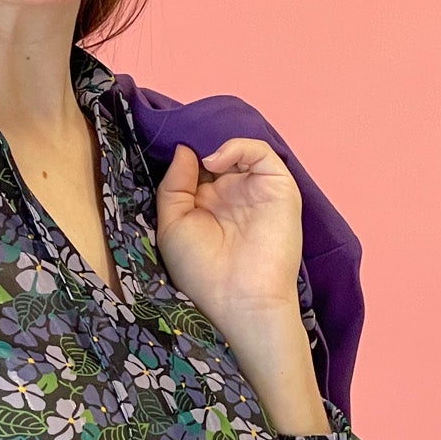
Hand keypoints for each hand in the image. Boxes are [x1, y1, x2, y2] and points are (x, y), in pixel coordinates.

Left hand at [154, 137, 303, 327]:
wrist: (240, 298)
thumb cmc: (201, 270)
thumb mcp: (172, 224)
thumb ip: (174, 185)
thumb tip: (183, 149)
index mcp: (206, 205)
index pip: (194, 168)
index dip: (181, 156)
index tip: (162, 147)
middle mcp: (231, 194)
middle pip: (215, 154)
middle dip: (197, 145)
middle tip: (180, 141)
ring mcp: (255, 189)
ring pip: (238, 151)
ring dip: (215, 145)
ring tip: (199, 158)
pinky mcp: (278, 187)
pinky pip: (260, 153)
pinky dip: (238, 147)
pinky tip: (214, 161)